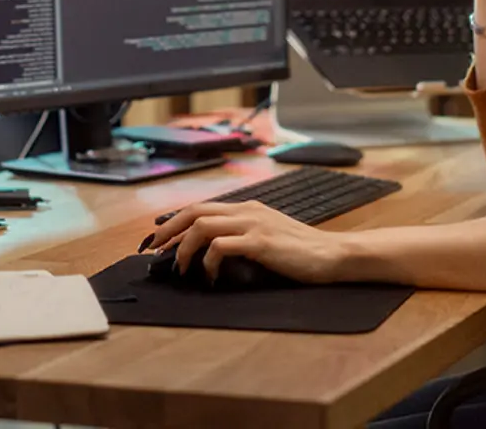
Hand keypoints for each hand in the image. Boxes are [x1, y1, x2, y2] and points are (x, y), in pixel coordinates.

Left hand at [145, 200, 347, 284]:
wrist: (331, 255)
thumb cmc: (301, 251)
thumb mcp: (268, 235)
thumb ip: (243, 235)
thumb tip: (211, 249)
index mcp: (248, 208)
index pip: (201, 208)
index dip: (175, 222)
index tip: (159, 240)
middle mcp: (248, 211)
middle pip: (195, 212)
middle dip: (169, 231)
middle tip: (154, 251)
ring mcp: (254, 225)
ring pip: (203, 226)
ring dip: (184, 248)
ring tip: (181, 269)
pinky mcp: (260, 242)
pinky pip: (221, 247)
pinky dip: (208, 262)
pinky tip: (211, 277)